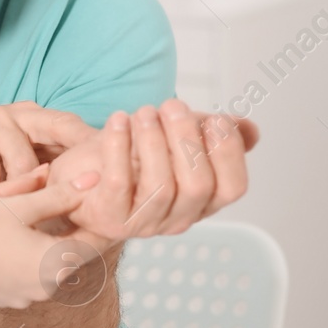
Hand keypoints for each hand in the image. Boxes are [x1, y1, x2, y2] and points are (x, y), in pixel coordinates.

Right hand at [0, 165, 103, 309]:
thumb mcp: (18, 203)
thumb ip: (58, 193)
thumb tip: (92, 179)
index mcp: (55, 264)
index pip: (96, 240)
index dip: (104, 216)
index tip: (109, 197)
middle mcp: (44, 288)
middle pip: (72, 252)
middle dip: (76, 225)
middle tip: (82, 198)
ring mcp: (22, 296)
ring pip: (47, 262)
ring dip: (51, 239)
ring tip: (51, 211)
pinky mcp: (2, 296)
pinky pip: (25, 271)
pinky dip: (28, 253)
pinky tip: (18, 232)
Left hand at [50, 101, 255, 241]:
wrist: (77, 181)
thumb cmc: (130, 160)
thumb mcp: (174, 143)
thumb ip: (209, 136)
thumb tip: (250, 129)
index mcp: (201, 202)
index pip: (233, 188)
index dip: (228, 152)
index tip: (215, 118)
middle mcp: (178, 218)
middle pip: (198, 185)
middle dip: (187, 139)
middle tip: (171, 105)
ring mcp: (143, 222)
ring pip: (160, 186)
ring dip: (153, 141)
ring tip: (142, 112)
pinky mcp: (109, 217)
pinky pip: (118, 182)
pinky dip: (118, 146)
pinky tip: (117, 120)